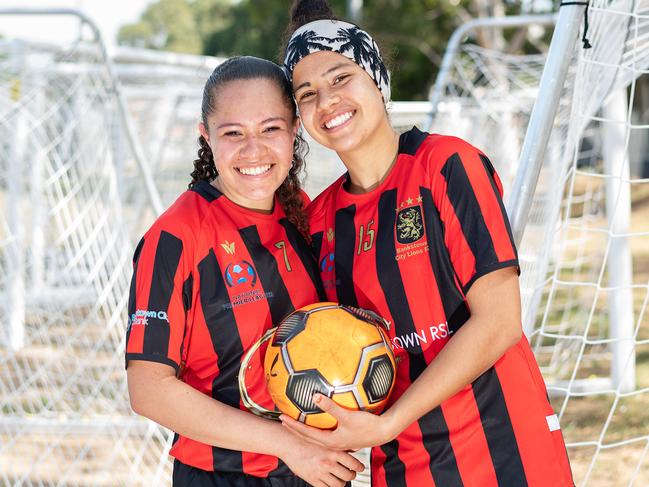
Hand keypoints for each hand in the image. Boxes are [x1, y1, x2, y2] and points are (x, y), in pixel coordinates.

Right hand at [279, 434, 363, 486]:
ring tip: (340, 478)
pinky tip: (329, 481)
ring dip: (341, 482)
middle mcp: (328, 462)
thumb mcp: (326, 440)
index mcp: (333, 451)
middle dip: (351, 475)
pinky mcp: (313, 480)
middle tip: (350, 473)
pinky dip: (330, 486)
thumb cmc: (307, 440)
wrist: (290, 444)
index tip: (360, 468)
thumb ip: (339, 447)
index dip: (359, 467)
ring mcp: (320, 472)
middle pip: (349, 476)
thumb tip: (355, 449)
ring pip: (339, 484)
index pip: (354, 463)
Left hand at [280, 394, 394, 450]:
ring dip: (304, 429)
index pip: (306, 433)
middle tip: (282, 420)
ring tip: (295, 421)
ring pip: (316, 436)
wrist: (383, 431)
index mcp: (329, 440)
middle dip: (294, 428)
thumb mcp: (347, 415)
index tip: (282, 418)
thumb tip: (315, 395)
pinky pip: (325, 434)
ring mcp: (337, 442)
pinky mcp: (343, 438)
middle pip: (308, 437)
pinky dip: (316, 428)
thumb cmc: (367, 425)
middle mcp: (331, 443)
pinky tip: (317, 422)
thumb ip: (330, 406)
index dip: (293, 425)